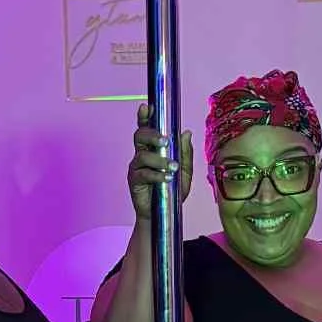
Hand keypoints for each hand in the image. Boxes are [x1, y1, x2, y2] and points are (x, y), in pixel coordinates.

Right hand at [128, 106, 193, 221]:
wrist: (164, 215)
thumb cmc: (173, 191)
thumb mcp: (185, 172)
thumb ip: (185, 153)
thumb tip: (186, 133)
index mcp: (153, 149)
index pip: (147, 128)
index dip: (145, 117)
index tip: (147, 107)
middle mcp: (142, 154)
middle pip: (140, 135)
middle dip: (152, 134)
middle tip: (165, 141)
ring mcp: (136, 167)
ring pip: (143, 155)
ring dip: (159, 159)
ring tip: (172, 168)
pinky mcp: (134, 181)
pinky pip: (144, 173)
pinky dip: (157, 175)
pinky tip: (166, 178)